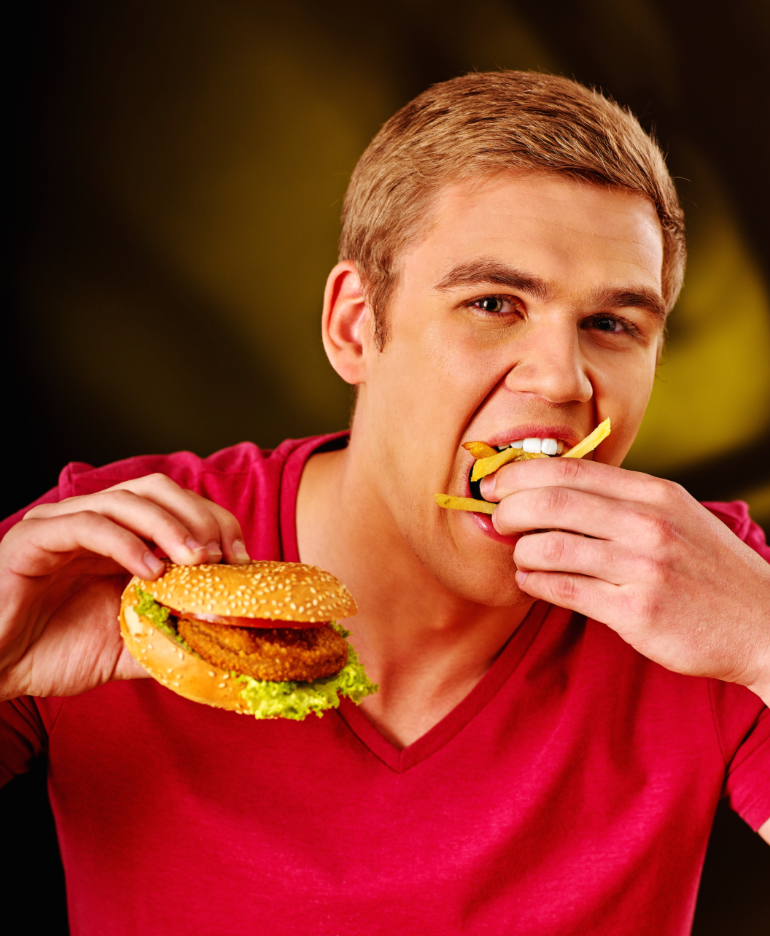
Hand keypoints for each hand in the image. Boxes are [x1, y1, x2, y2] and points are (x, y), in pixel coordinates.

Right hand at [0, 474, 249, 700]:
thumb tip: (223, 645)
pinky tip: (150, 571)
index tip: (242, 559)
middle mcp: (97, 521)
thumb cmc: (55, 652)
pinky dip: (125, 542)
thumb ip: (171, 636)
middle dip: (199, 516)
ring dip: (169, 525)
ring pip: (126, 499)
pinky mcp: (35, 538)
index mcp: (123, 537)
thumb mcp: (130, 646)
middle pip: (159, 489)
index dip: (216, 523)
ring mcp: (65, 524)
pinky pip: (87, 524)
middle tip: (222, 555)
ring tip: (195, 559)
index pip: (179, 506)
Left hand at [481, 458, 769, 702]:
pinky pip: (563, 590)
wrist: (763, 624)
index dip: (520, 473)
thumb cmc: (708, 568)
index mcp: (653, 493)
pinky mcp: (635, 611)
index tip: (495, 482)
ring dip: (520, 550)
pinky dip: (534, 583)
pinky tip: (531, 581)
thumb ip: (621, 499)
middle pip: (551, 502)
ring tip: (521, 555)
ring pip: (550, 547)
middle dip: (508, 508)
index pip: (569, 470)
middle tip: (497, 517)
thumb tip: (555, 484)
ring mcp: (642, 568)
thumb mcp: (675, 514)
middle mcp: (647, 524)